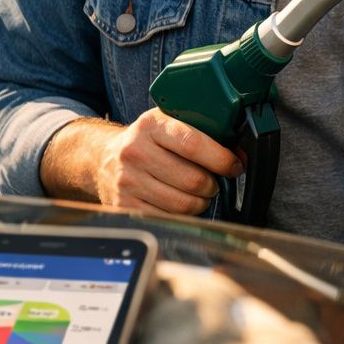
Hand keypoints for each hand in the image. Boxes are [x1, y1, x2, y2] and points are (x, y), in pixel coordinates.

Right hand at [60, 109, 243, 214]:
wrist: (103, 159)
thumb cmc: (147, 142)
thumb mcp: (168, 124)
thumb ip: (201, 132)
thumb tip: (240, 156)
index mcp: (151, 125)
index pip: (194, 144)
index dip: (221, 159)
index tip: (234, 166)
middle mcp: (135, 151)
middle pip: (192, 180)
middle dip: (212, 185)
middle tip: (213, 182)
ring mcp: (127, 181)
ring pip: (183, 204)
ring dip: (200, 203)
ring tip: (199, 194)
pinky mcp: (124, 205)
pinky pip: (167, 219)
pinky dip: (182, 216)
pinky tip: (181, 204)